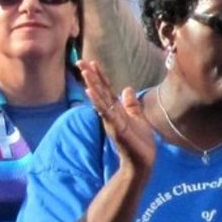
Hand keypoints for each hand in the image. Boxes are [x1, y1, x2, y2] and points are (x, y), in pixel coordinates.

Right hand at [79, 59, 154, 174]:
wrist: (142, 160)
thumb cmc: (139, 141)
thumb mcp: (137, 117)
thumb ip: (131, 104)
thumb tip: (127, 88)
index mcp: (116, 109)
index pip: (106, 88)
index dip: (99, 75)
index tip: (92, 62)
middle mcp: (111, 112)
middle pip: (99, 90)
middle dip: (90, 76)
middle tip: (79, 61)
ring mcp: (111, 119)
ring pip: (100, 99)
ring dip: (92, 85)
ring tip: (85, 72)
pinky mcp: (115, 127)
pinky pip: (105, 112)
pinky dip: (98, 101)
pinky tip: (91, 91)